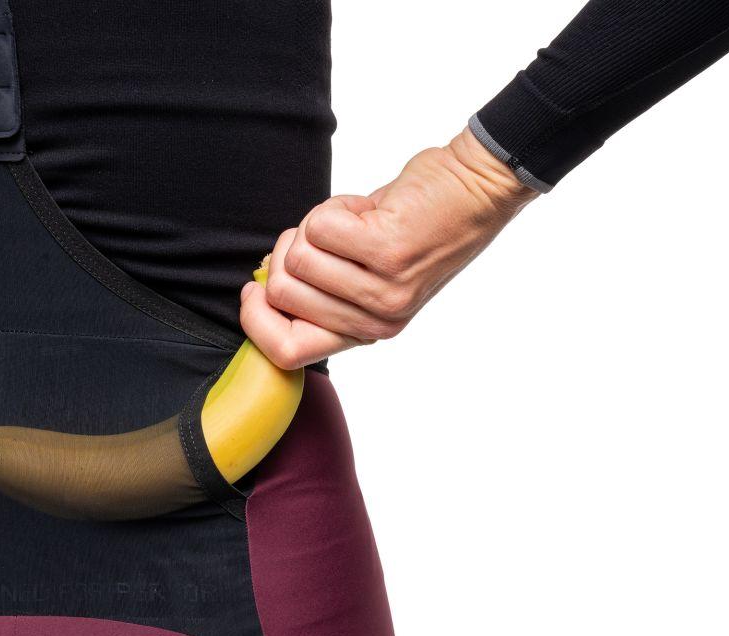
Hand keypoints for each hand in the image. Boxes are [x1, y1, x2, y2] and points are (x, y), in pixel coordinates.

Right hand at [240, 127, 538, 368]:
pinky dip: (334, 207)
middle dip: (289, 251)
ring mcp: (383, 289)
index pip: (287, 353)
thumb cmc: (416, 225)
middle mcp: (377, 320)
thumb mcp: (367, 273)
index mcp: (365, 330)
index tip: (255, 287)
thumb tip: (266, 281)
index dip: (255, 320)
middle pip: (283, 293)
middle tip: (326, 235)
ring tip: (353, 220)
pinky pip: (320, 227)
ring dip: (315, 225)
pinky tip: (366, 209)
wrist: (474, 189)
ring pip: (297, 256)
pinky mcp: (387, 251)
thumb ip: (320, 288)